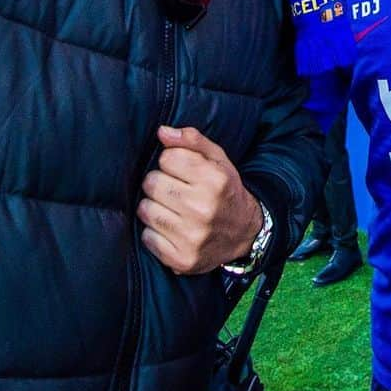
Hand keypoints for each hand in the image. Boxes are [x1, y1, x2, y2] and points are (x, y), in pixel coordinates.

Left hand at [138, 126, 262, 274]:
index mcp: (214, 180)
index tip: (181, 170)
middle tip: (175, 190)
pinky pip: (147, 237)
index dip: (171, 162)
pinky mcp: (181, 259)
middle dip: (159, 183)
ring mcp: (192, 237)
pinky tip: (171, 228)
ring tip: (171, 209)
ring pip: (145, 210)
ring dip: (154, 207)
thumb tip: (162, 132)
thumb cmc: (225, 190)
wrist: (244, 233)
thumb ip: (191, 140)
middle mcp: (203, 208)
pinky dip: (154, 232)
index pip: (167, 158)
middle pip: (152, 183)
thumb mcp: (217, 159)